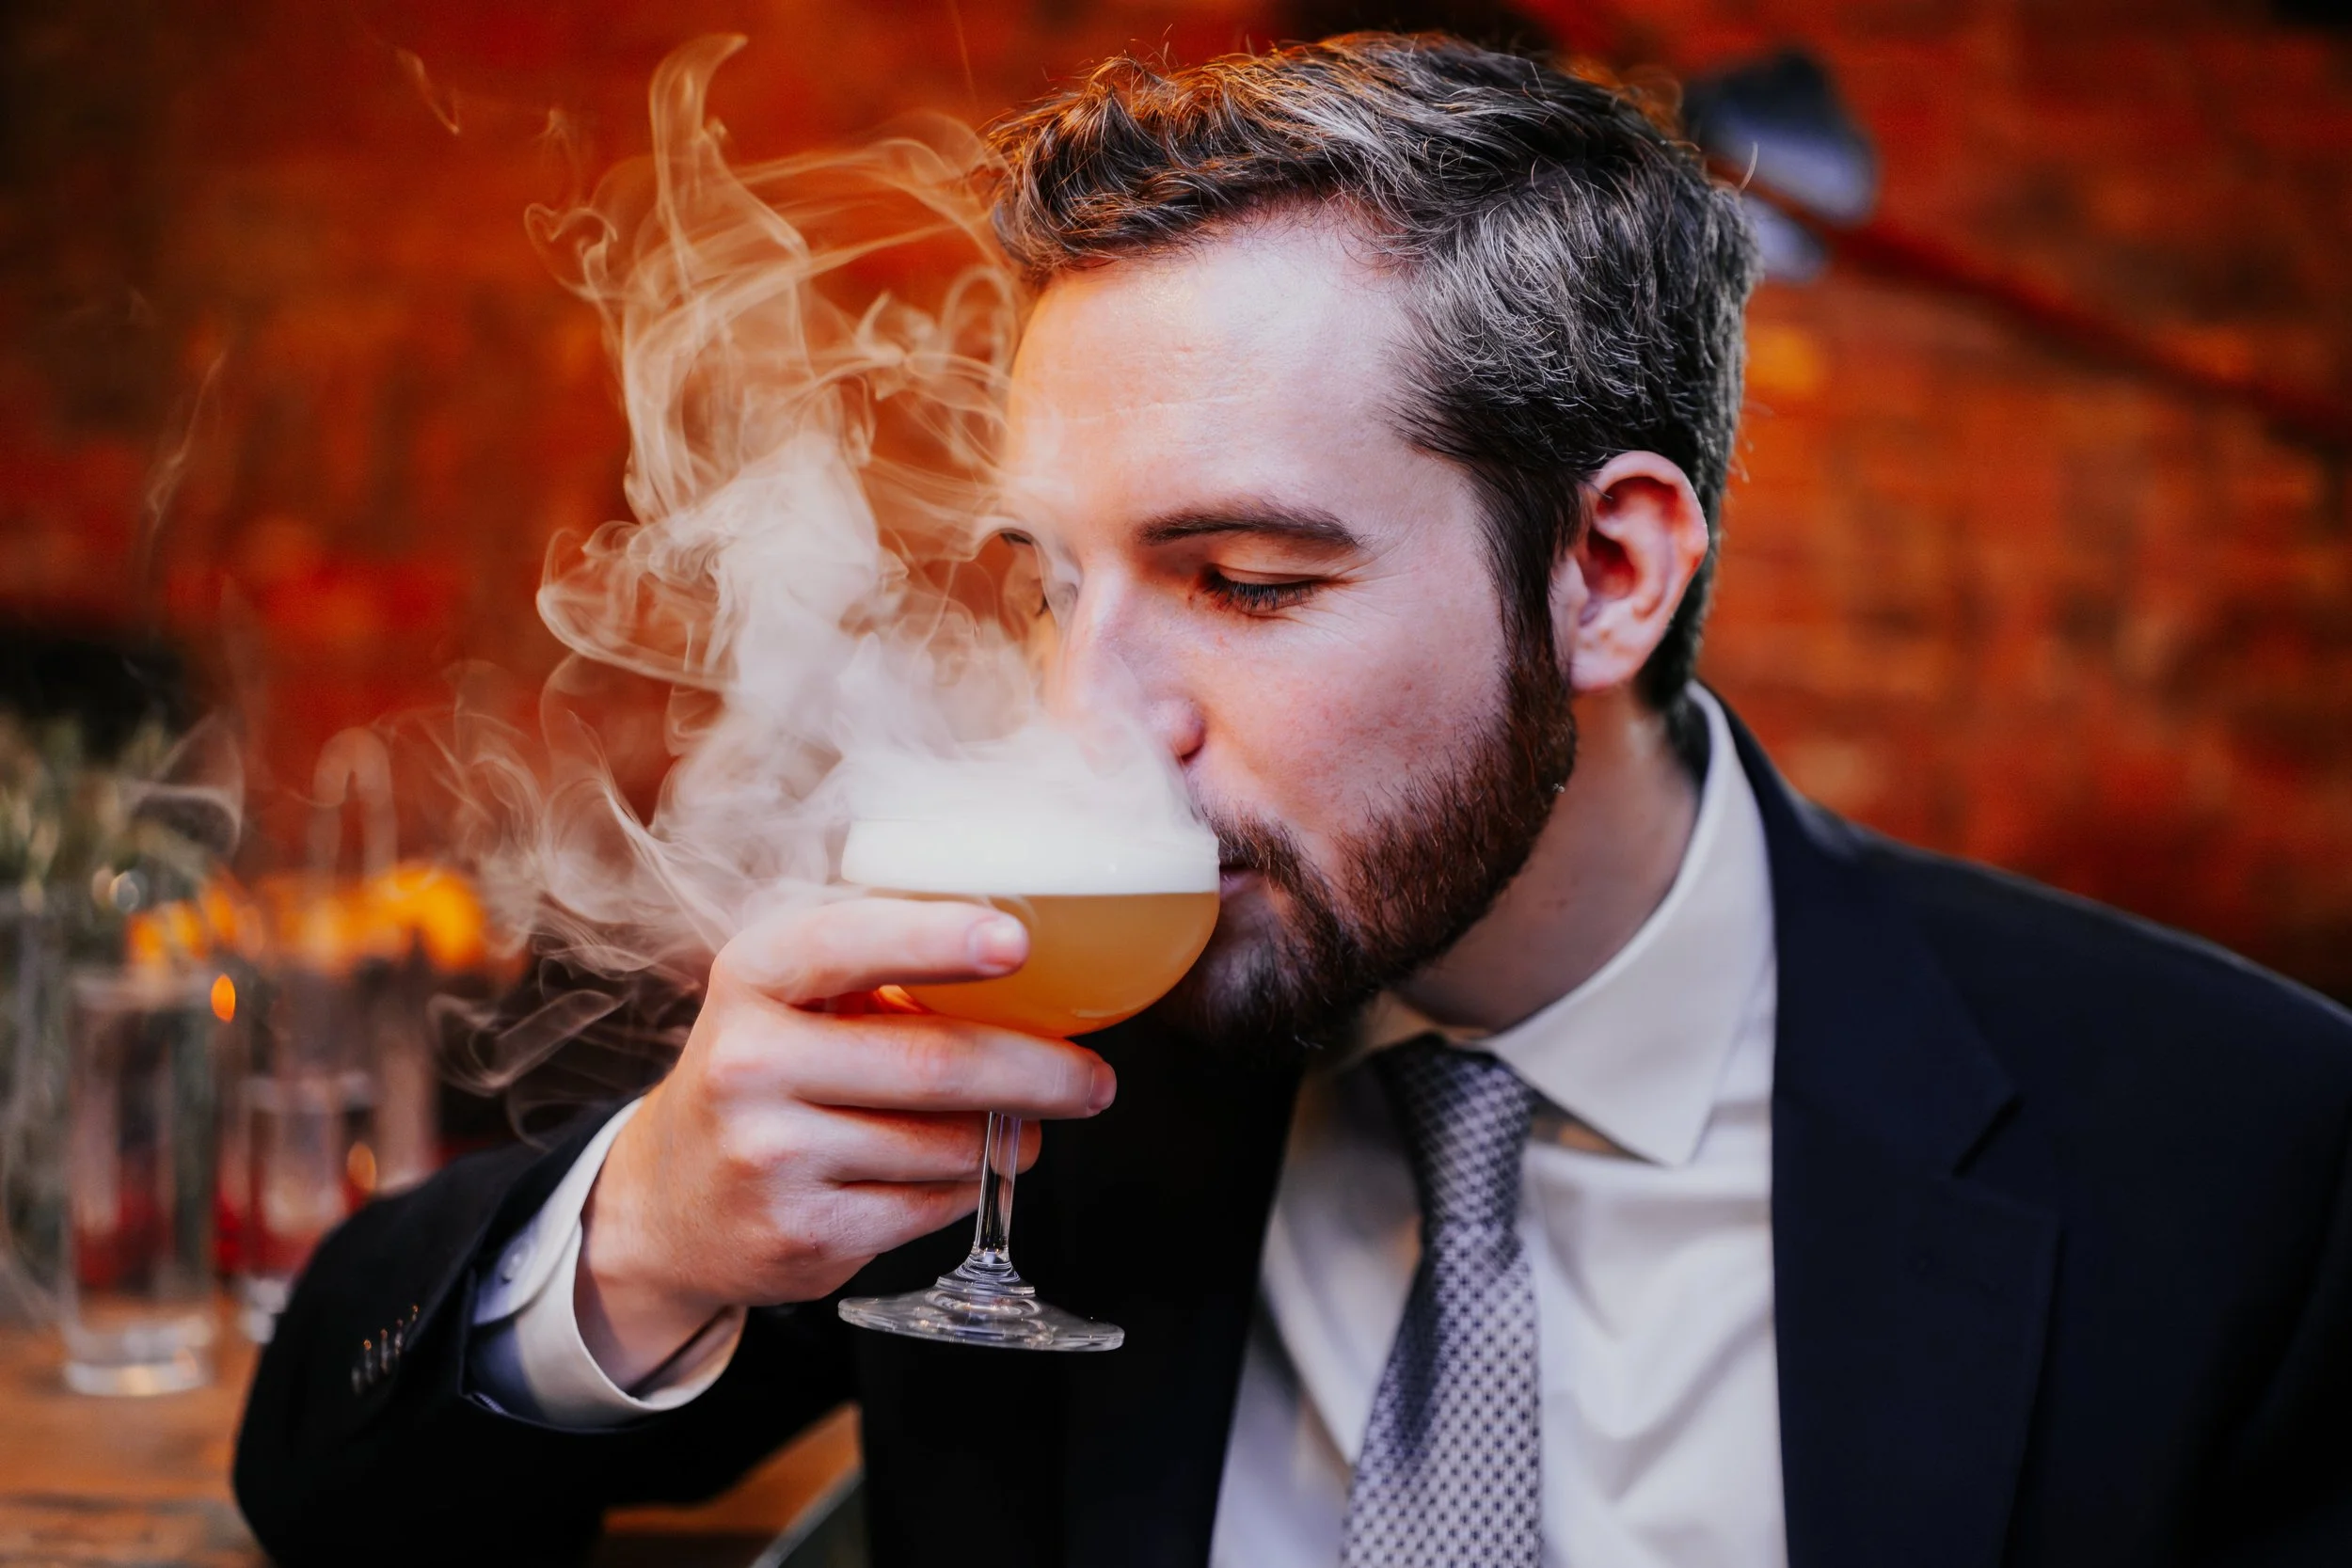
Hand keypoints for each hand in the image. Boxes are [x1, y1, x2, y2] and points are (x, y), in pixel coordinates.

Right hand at [573, 897, 1115, 1386]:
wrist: (669, 1199)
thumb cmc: (766, 1071)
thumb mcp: (791, 999)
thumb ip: (879, 968)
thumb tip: (1028, 968)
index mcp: (753, 978)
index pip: (849, 945)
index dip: (938, 940)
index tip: (1016, 941)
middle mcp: (748, 1063)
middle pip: (934, 1064)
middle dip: (1039, 1073)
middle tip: (1095, 1080)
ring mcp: (769, 1156)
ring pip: (945, 1145)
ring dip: (1006, 1138)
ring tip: (1016, 1126)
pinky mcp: (800, 1233)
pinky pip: (930, 1206)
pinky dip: (967, 1186)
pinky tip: (959, 1170)